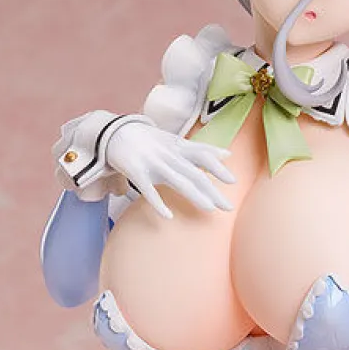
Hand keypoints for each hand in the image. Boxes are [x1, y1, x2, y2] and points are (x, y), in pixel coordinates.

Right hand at [105, 122, 234, 218]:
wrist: (115, 132)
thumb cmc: (151, 140)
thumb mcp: (177, 141)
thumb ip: (202, 149)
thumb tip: (229, 154)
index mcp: (179, 147)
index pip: (203, 156)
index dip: (217, 168)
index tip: (233, 181)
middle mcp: (169, 155)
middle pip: (194, 174)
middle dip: (212, 190)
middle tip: (228, 207)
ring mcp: (153, 163)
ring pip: (177, 181)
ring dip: (194, 195)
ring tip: (209, 208)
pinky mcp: (136, 172)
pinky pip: (147, 190)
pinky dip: (158, 203)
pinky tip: (168, 217)